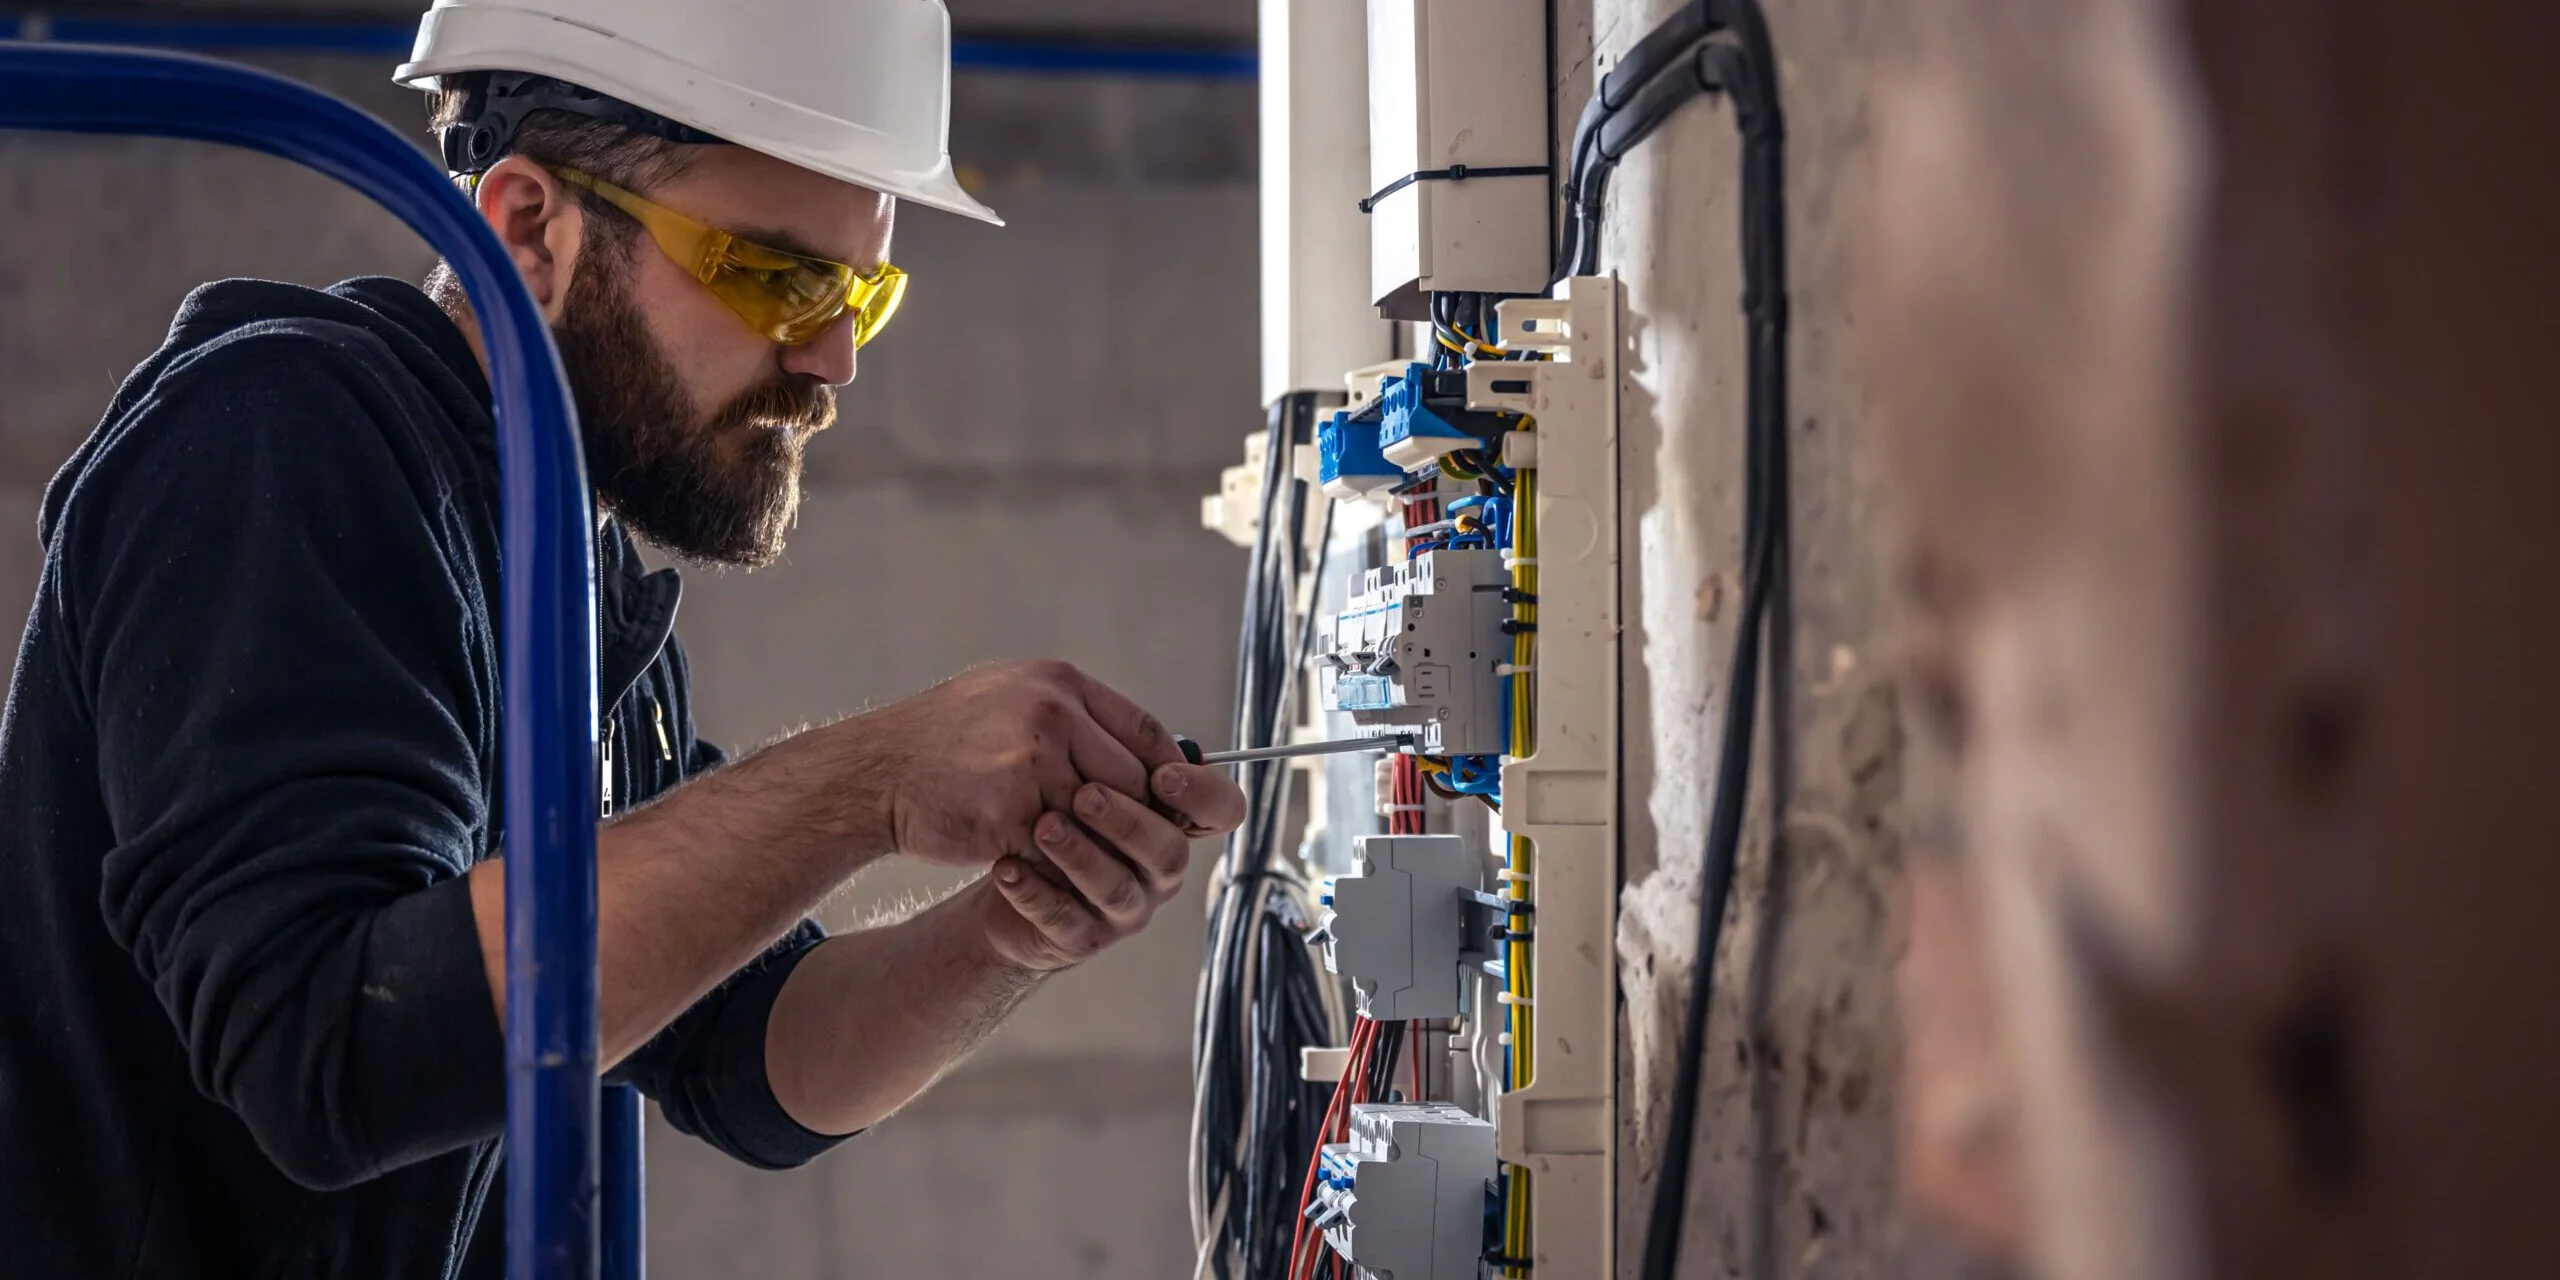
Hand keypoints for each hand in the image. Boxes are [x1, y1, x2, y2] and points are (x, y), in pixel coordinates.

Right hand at [835, 659, 1206, 867]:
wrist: (877, 770)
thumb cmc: (946, 738)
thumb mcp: (1013, 698)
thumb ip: (1075, 716)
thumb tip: (1141, 748)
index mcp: (1060, 684)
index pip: (1144, 729)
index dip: (1166, 770)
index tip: (1172, 798)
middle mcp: (1052, 714)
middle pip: (1131, 780)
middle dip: (1132, 815)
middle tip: (1126, 839)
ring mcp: (1031, 762)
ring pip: (1098, 819)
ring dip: (1092, 842)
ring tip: (1083, 853)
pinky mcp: (1009, 810)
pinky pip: (1057, 849)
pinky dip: (1057, 863)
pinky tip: (1046, 866)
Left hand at [980, 761, 1244, 971]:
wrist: (1008, 875)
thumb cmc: (1058, 814)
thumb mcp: (1087, 772)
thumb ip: (1116, 751)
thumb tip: (1131, 722)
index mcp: (1171, 823)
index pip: (1221, 810)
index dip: (1203, 794)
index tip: (1164, 775)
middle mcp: (1158, 870)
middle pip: (1166, 851)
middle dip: (1128, 822)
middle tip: (1085, 795)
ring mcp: (1124, 909)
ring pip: (1116, 888)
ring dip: (1081, 856)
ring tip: (1043, 827)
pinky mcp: (1081, 938)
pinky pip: (1063, 919)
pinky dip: (1034, 892)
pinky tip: (1007, 866)